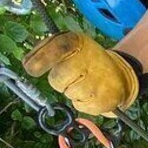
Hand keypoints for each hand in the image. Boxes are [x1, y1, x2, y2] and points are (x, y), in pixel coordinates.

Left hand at [23, 32, 138, 115]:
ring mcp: (99, 81)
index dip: (40, 60)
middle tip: (71, 75)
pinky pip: (79, 106)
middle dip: (59, 81)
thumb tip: (28, 63)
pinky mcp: (104, 100)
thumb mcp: (69, 44)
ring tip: (85, 82)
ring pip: (68, 94)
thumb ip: (45, 49)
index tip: (31, 69)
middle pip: (57, 79)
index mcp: (78, 42)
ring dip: (72, 91)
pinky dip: (82, 102)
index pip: (57, 48)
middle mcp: (90, 59)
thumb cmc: (85, 59)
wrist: (119, 75)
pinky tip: (92, 92)